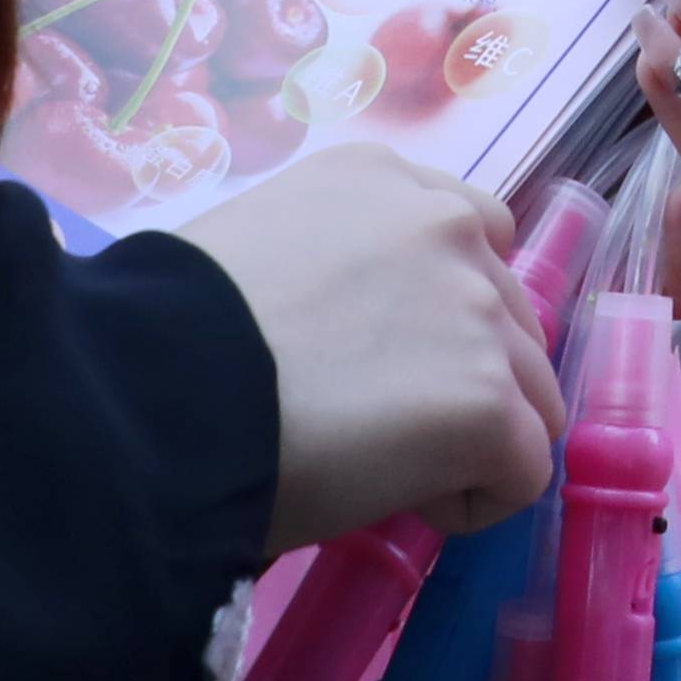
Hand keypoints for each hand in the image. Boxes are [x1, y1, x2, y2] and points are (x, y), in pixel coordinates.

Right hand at [175, 146, 564, 547]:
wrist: (151, 396)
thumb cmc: (165, 336)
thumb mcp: (252, 252)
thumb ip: (328, 269)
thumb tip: (340, 335)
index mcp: (379, 177)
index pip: (467, 236)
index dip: (437, 311)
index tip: (381, 359)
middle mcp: (445, 225)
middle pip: (511, 318)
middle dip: (464, 375)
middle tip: (374, 424)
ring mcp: (478, 310)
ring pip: (529, 395)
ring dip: (474, 437)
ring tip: (381, 468)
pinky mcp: (489, 401)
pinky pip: (524, 472)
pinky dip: (474, 501)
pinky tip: (397, 502)